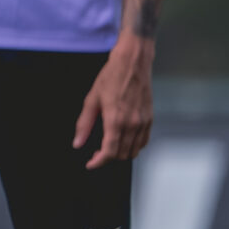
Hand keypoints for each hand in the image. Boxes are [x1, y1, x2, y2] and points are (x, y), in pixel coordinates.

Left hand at [74, 33, 154, 167]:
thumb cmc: (111, 77)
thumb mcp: (91, 100)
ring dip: (121, 153)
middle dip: (108, 158)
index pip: (109, 152)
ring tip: (108, 147)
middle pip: (122, 154)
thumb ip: (84, 124)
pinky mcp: (150, 118)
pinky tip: (123, 141)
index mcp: (116, 120)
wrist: (132, 63)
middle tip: (96, 153)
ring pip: (135, 150)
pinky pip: (144, 141)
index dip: (99, 162)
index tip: (91, 164)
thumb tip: (78, 143)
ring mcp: (144, 122)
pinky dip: (134, 146)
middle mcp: (133, 124)